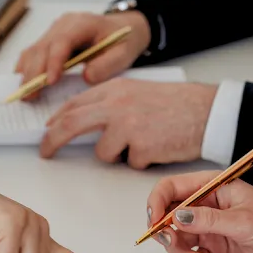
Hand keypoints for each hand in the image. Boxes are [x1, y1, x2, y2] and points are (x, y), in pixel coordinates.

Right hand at [15, 11, 150, 98]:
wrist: (122, 29)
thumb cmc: (123, 41)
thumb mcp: (123, 54)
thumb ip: (107, 65)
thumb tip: (86, 77)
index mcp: (82, 23)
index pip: (62, 41)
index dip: (53, 61)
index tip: (50, 82)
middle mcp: (64, 25)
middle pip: (42, 47)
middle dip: (34, 73)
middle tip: (30, 96)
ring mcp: (54, 31)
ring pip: (33, 51)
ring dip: (27, 73)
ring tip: (25, 95)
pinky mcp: (49, 41)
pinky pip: (33, 54)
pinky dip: (27, 68)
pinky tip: (24, 83)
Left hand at [40, 79, 216, 168]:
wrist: (207, 112)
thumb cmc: (175, 104)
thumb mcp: (137, 93)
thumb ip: (109, 103)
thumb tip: (81, 121)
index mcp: (114, 89)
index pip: (74, 104)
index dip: (56, 120)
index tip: (47, 131)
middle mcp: (117, 105)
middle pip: (71, 124)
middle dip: (52, 140)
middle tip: (45, 152)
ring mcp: (128, 126)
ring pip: (103, 153)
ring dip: (118, 155)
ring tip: (143, 142)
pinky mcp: (142, 147)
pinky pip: (130, 163)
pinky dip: (142, 161)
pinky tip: (158, 146)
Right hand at [146, 171, 252, 252]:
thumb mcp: (243, 220)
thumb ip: (207, 221)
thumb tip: (176, 217)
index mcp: (211, 188)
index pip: (170, 189)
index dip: (156, 204)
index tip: (155, 223)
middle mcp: (205, 208)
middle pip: (168, 219)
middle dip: (168, 237)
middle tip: (178, 247)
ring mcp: (209, 231)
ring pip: (178, 244)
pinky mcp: (215, 251)